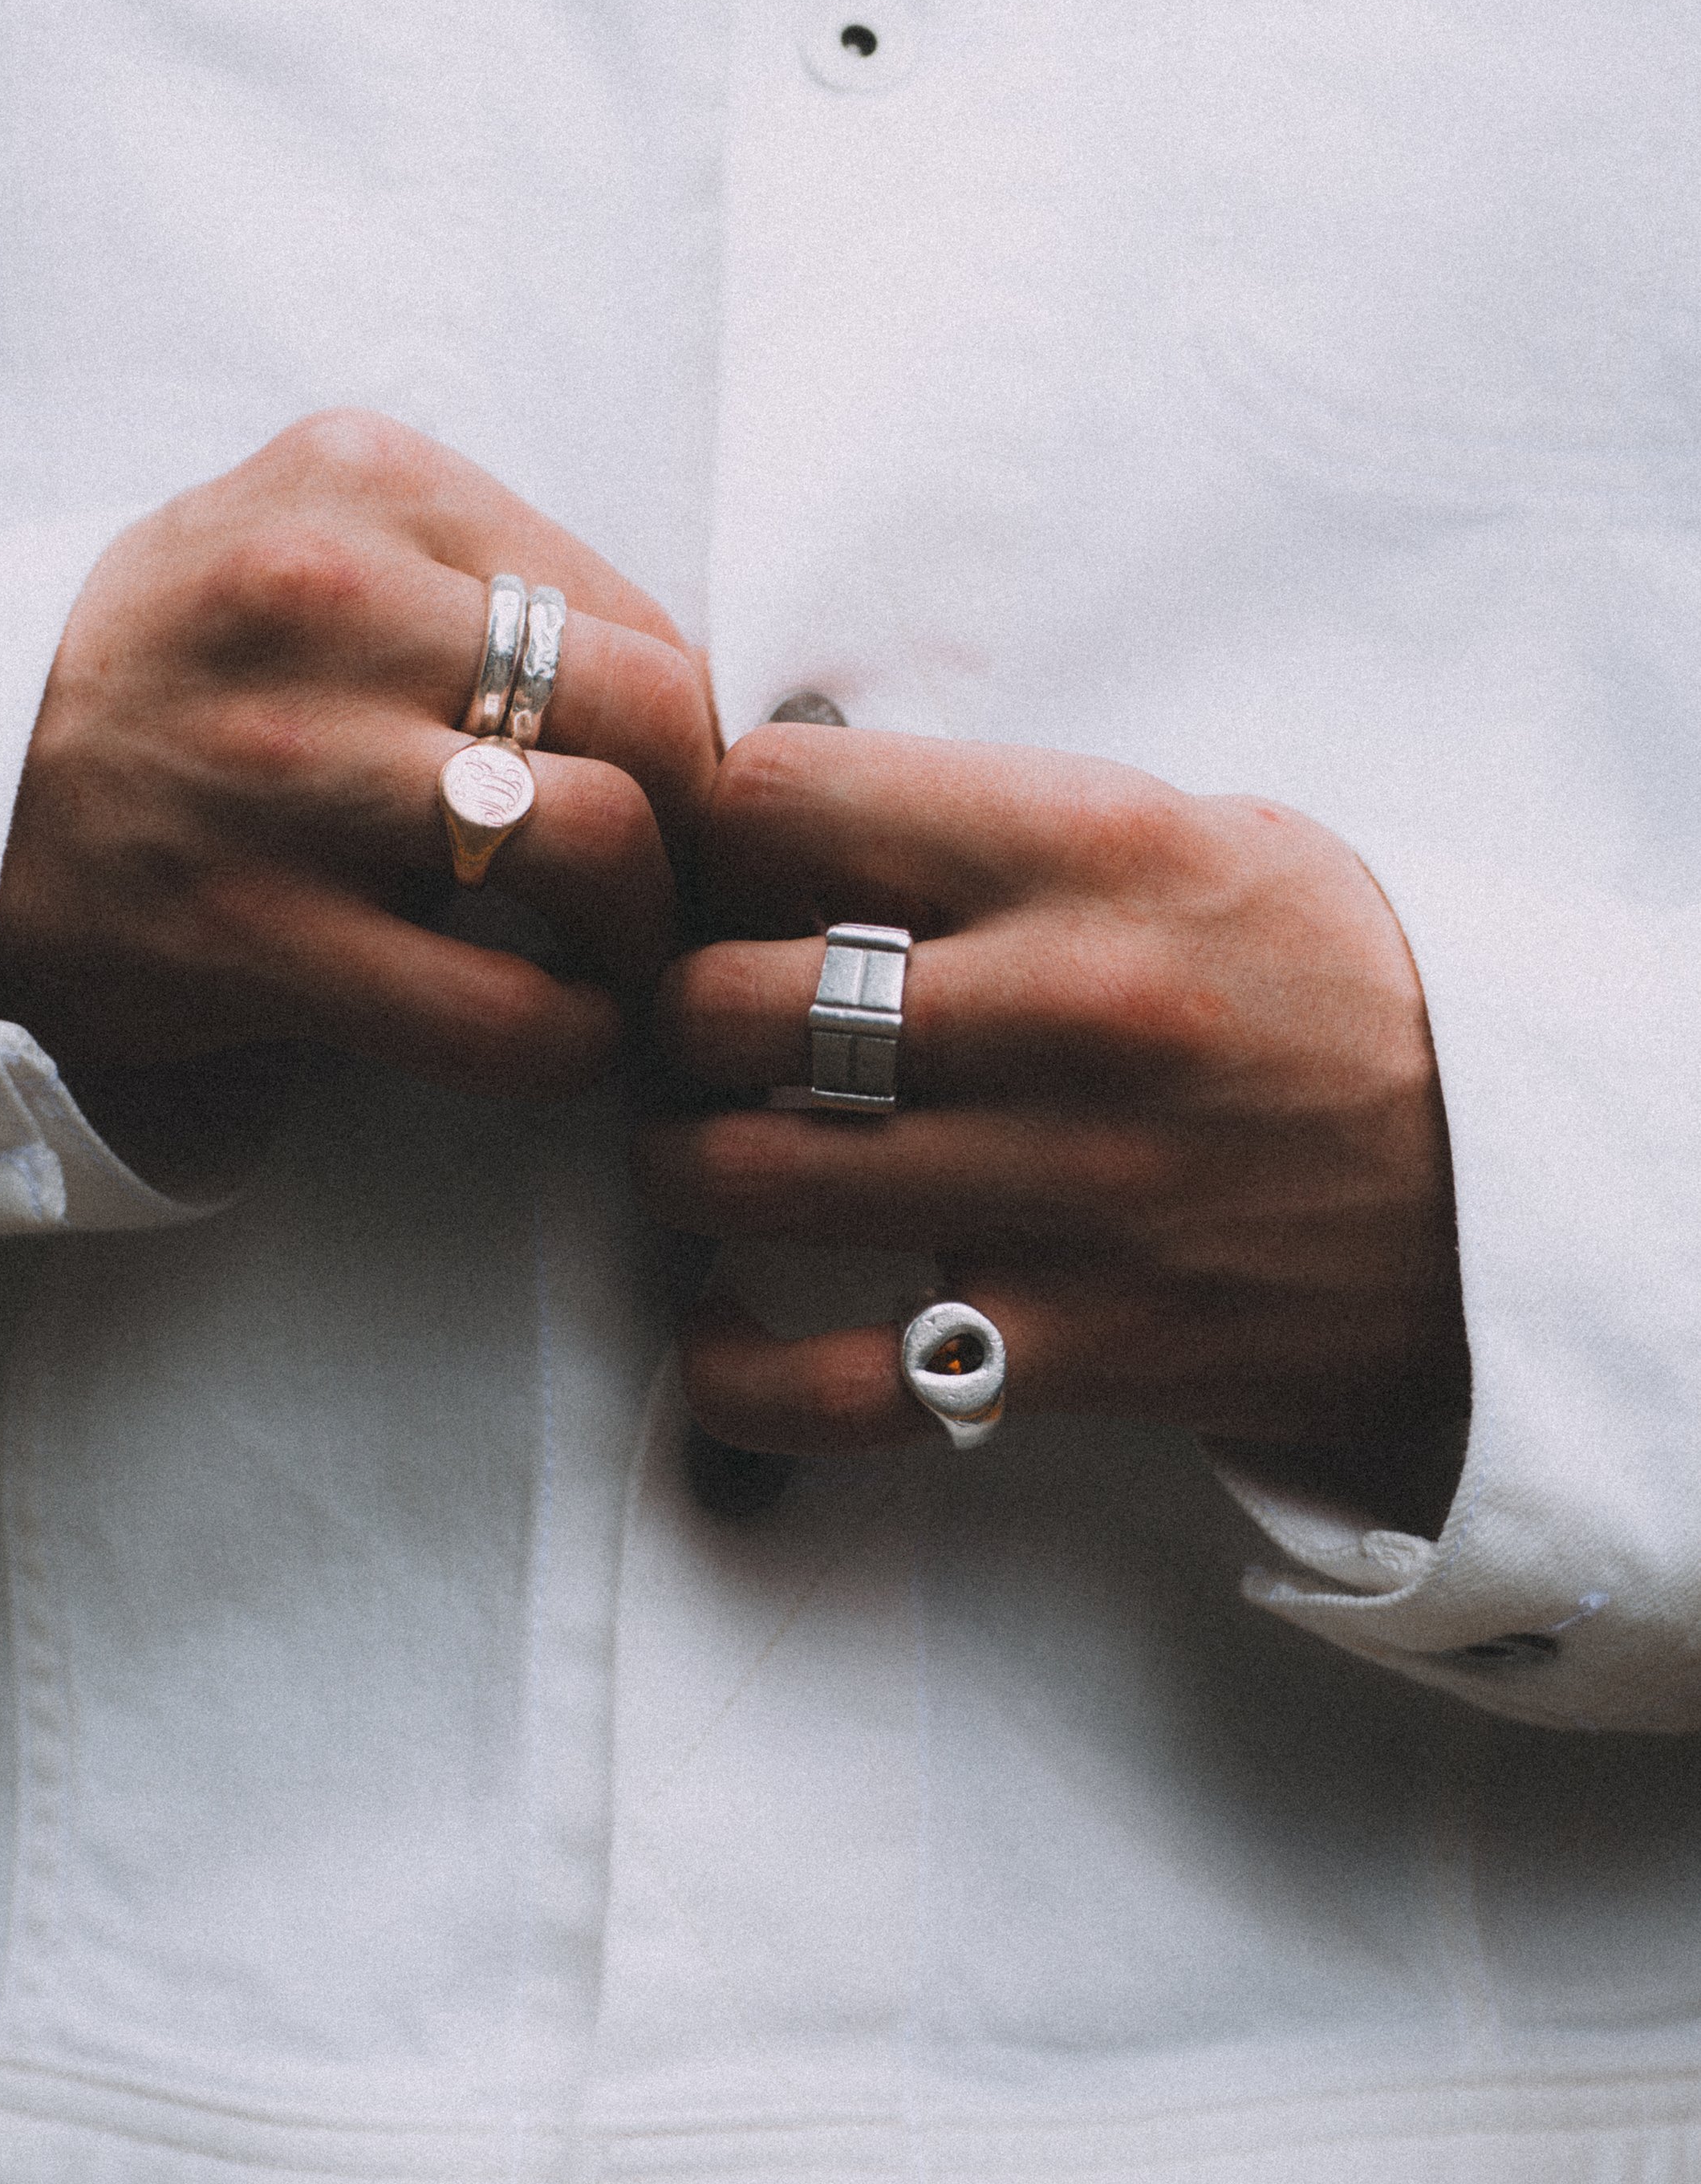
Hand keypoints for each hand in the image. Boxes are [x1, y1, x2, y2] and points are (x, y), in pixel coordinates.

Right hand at [0, 413, 716, 1118]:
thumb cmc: (169, 672)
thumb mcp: (305, 535)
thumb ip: (474, 575)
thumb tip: (683, 696)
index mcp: (361, 483)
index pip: (635, 611)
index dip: (687, 726)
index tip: (672, 793)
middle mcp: (325, 602)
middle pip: (651, 712)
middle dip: (699, 823)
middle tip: (679, 881)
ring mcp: (284, 771)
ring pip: (599, 844)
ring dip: (647, 932)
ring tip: (616, 957)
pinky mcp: (249, 930)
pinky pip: (500, 1012)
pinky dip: (569, 1041)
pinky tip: (553, 1032)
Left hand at [635, 725, 1466, 1461]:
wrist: (1519, 1187)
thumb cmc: (1334, 988)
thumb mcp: (1195, 835)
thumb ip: (992, 822)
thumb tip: (786, 809)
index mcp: (1095, 845)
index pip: (781, 801)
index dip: (710, 837)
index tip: (720, 876)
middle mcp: (1067, 1008)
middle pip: (718, 997)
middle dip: (665, 1015)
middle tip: (689, 1029)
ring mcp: (1069, 1188)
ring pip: (734, 1175)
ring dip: (678, 1164)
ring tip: (709, 1149)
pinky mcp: (1079, 1346)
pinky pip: (825, 1382)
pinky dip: (731, 1370)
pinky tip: (721, 1325)